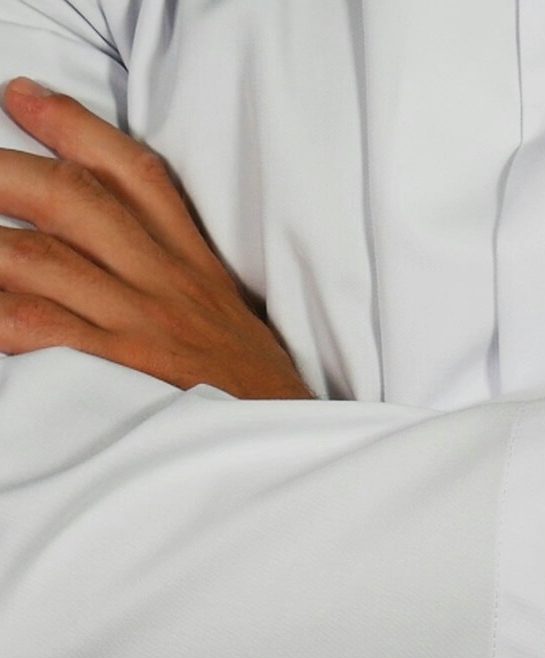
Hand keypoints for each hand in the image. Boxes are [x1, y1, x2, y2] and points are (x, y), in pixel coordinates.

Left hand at [0, 77, 311, 399]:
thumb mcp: (230, 314)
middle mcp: (164, 282)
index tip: (21, 96)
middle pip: (72, 199)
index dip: (72, 126)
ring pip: (39, 257)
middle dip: (4, 170)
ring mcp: (139, 324)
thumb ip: (180, 275)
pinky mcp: (120, 371)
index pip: (134, 175)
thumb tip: (117, 248)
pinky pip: (39, 328)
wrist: (285, 443)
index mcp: (194, 264)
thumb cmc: (253, 388)